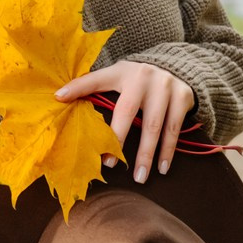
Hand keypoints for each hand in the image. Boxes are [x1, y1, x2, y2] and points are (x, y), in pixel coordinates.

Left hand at [55, 60, 195, 182]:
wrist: (176, 66)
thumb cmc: (137, 79)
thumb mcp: (118, 76)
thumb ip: (97, 88)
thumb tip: (63, 100)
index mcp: (120, 72)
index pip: (95, 79)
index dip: (77, 87)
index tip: (59, 98)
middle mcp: (142, 77)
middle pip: (126, 112)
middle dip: (117, 139)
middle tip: (109, 164)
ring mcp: (164, 86)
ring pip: (154, 126)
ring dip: (146, 154)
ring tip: (139, 177)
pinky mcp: (182, 96)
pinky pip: (174, 128)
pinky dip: (168, 150)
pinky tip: (162, 167)